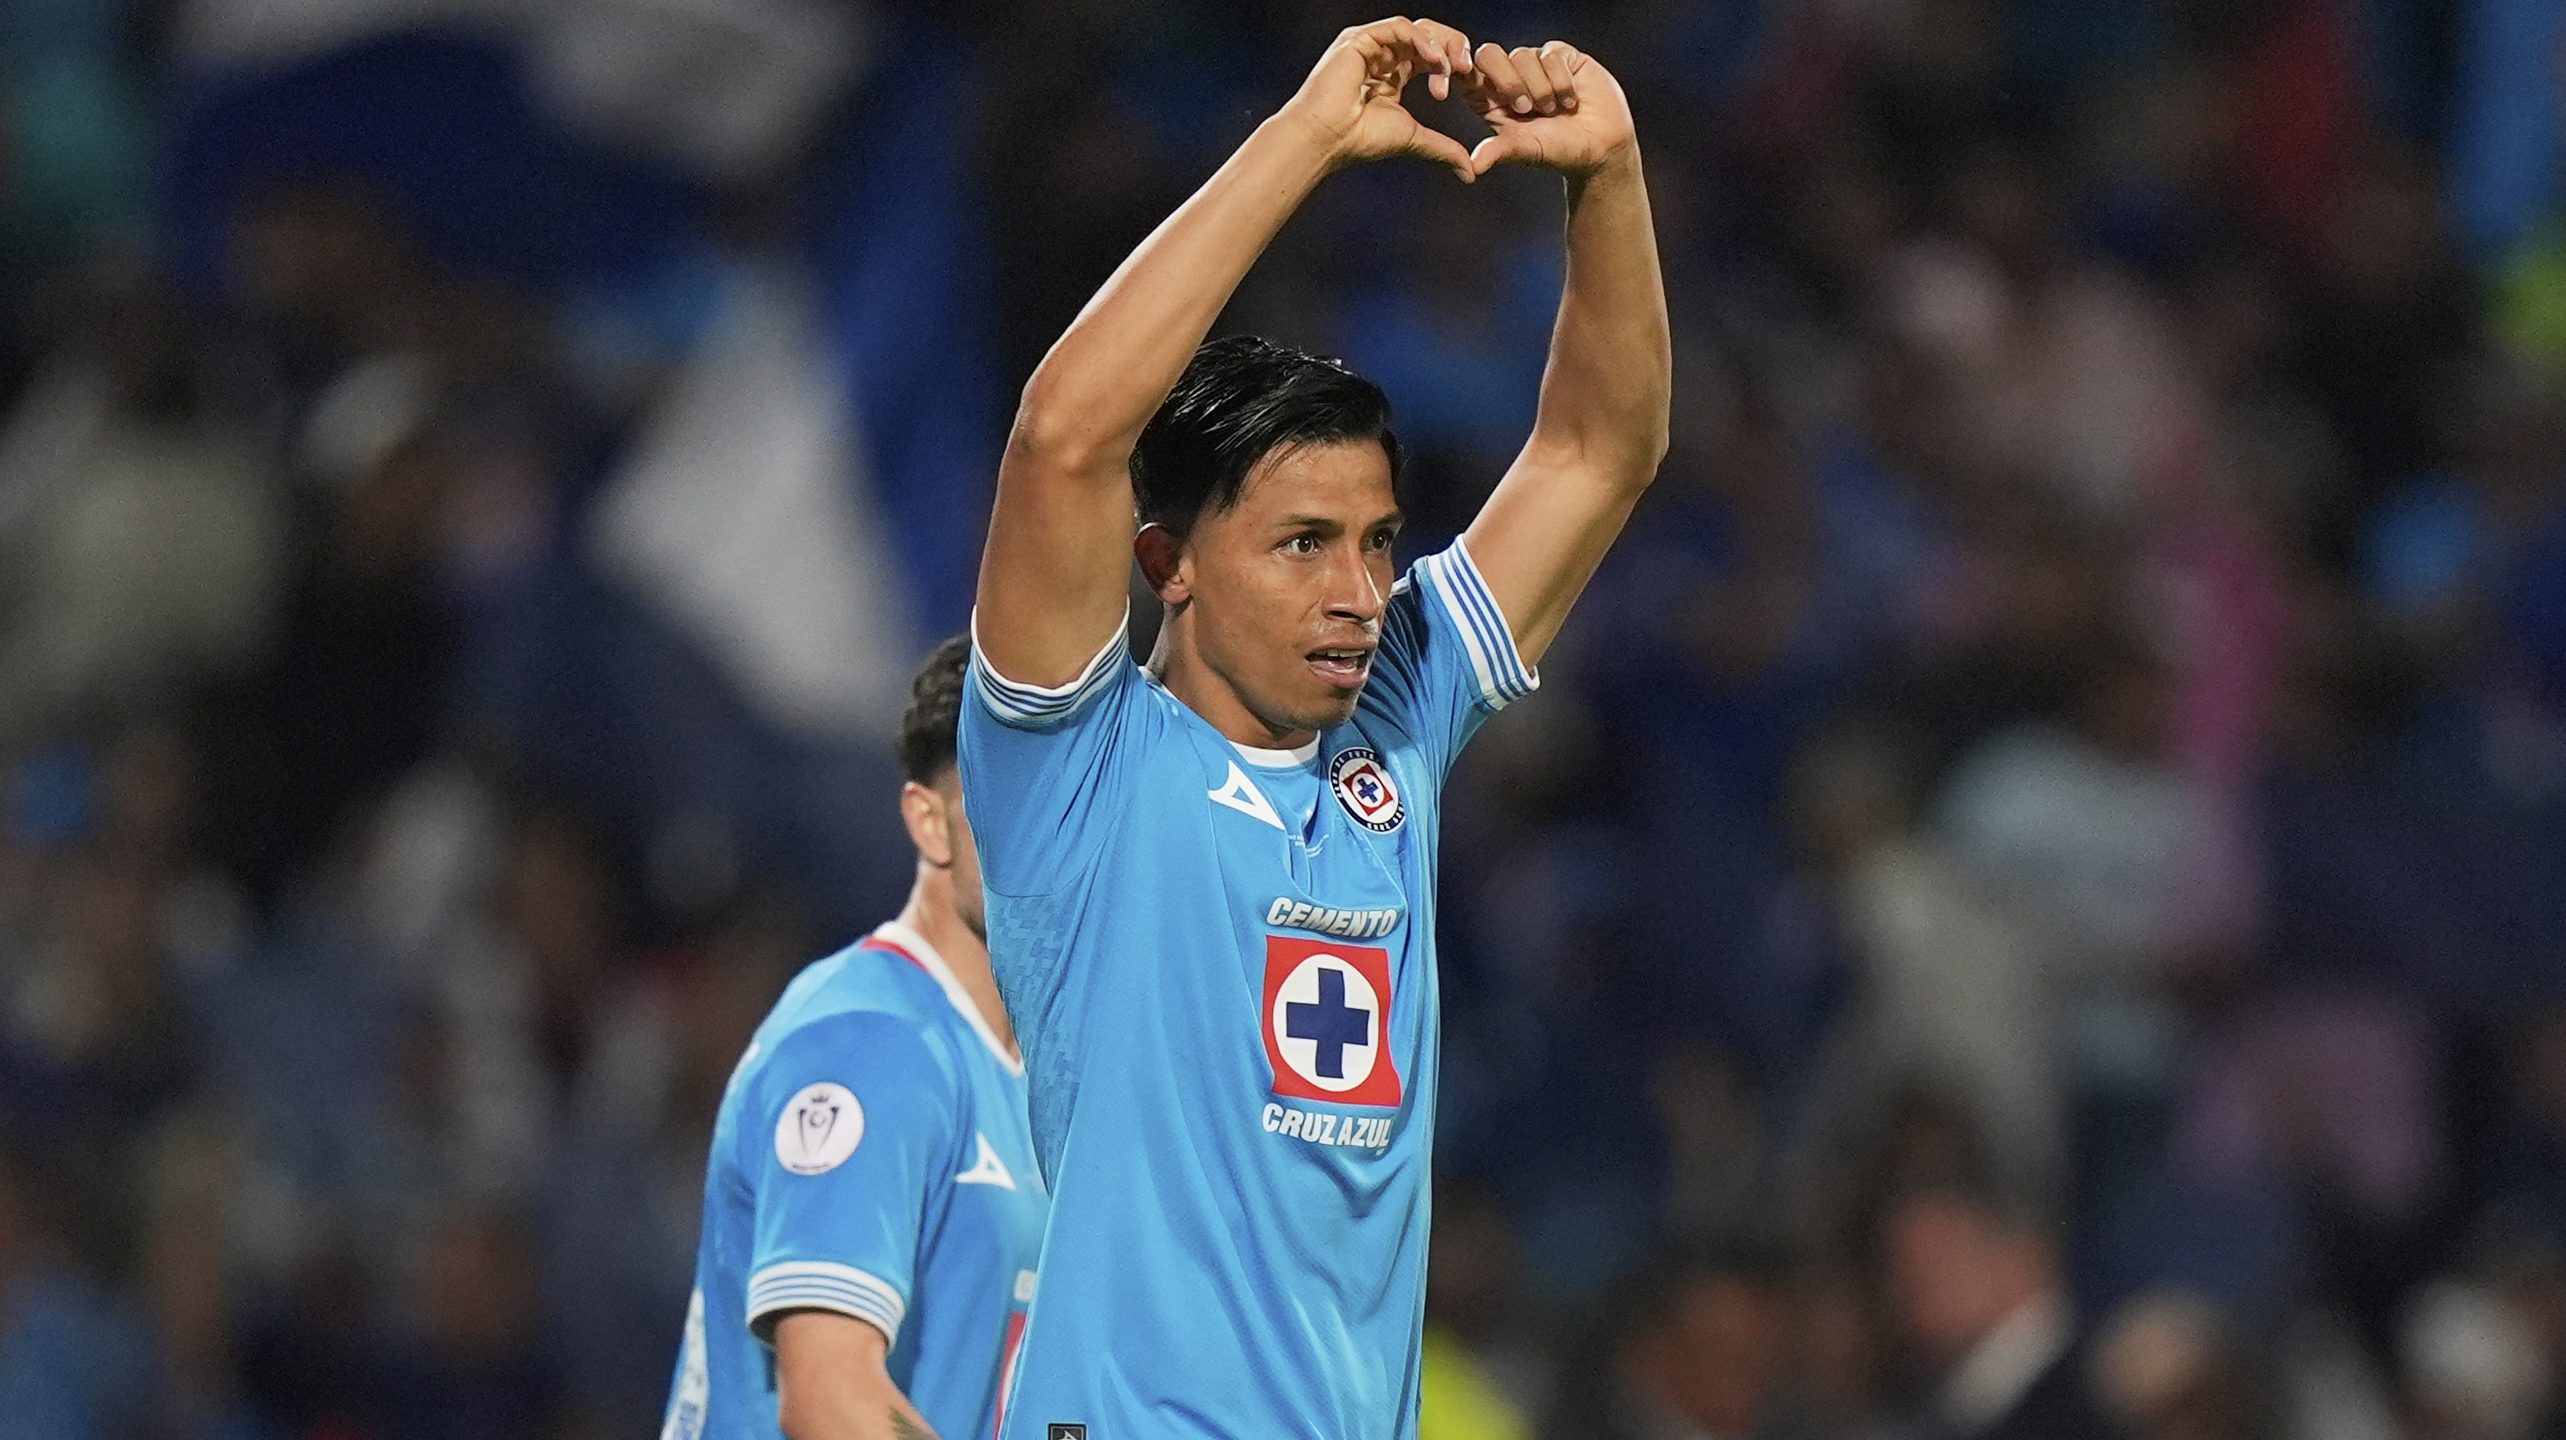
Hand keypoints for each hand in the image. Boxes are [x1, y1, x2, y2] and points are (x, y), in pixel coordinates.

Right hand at [1279, 17, 1478, 182]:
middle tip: (1468, 70)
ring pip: (1418, 28)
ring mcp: (1371, 45)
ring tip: (1453, 69)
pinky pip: (1400, 27)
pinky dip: (1422, 41)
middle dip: (1453, 49)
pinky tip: (1434, 61)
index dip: (1454, 65)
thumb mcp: (1414, 139)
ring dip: (1441, 46)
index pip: (1431, 56)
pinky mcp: (1361, 39)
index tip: (1470, 84)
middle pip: (1429, 36)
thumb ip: (1443, 148)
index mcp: (1393, 75)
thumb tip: (1470, 173)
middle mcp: (1382, 56)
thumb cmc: (1360, 140)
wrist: (1328, 139)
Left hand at [1462, 41, 1636, 178]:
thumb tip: (1471, 168)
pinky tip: (1570, 100)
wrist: (1601, 146)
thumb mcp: (1525, 150)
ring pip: (1523, 56)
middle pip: (1488, 54)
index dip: (1464, 73)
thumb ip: (1498, 151)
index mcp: (1489, 99)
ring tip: (1553, 110)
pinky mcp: (1561, 55)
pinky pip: (1552, 55)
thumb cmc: (1558, 150)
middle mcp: (1509, 76)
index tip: (1472, 86)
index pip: (1466, 75)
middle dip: (1508, 81)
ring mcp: (1534, 63)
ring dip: (1540, 88)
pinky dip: (1561, 82)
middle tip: (1525, 109)